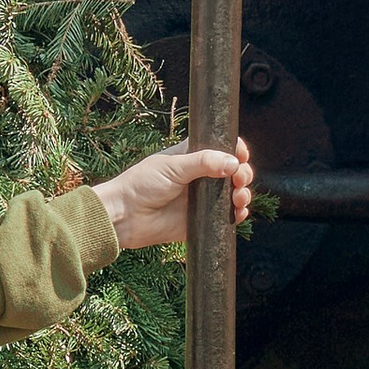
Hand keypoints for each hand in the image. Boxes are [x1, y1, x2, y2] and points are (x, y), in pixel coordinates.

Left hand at [93, 139, 254, 250]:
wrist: (125, 216)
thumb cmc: (141, 185)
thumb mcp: (173, 166)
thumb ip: (203, 162)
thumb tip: (233, 163)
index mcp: (192, 156)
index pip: (223, 149)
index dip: (236, 150)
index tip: (241, 154)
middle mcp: (201, 176)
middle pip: (234, 171)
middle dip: (243, 173)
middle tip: (238, 179)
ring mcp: (203, 199)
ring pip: (234, 194)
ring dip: (243, 194)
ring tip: (238, 197)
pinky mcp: (202, 220)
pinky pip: (227, 217)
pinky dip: (238, 214)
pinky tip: (238, 212)